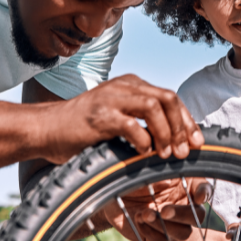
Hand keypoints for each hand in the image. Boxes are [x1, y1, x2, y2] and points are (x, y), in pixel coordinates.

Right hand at [33, 74, 203, 163]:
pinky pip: (131, 126)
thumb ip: (140, 121)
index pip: (170, 97)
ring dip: (166, 133)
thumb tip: (174, 142)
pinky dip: (143, 142)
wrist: (45, 129)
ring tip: (165, 154)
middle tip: (184, 152)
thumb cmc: (81, 130)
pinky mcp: (99, 116)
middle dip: (182, 127)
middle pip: (168, 98)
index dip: (187, 121)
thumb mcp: (116, 118)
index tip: (196, 143)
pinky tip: (142, 154)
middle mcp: (122, 87)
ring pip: (154, 106)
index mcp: (129, 85)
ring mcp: (110, 99)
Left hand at [103, 178, 210, 240]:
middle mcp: (181, 206)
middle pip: (197, 216)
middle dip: (182, 214)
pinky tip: (138, 218)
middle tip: (164, 210)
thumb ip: (163, 173)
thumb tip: (171, 183)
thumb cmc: (131, 176)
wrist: (108, 191)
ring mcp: (170, 223)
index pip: (204, 190)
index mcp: (184, 187)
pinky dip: (150, 230)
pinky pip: (161, 240)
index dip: (204, 193)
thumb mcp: (148, 169)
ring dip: (165, 225)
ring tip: (145, 213)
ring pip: (182, 233)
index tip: (198, 196)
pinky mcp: (155, 236)